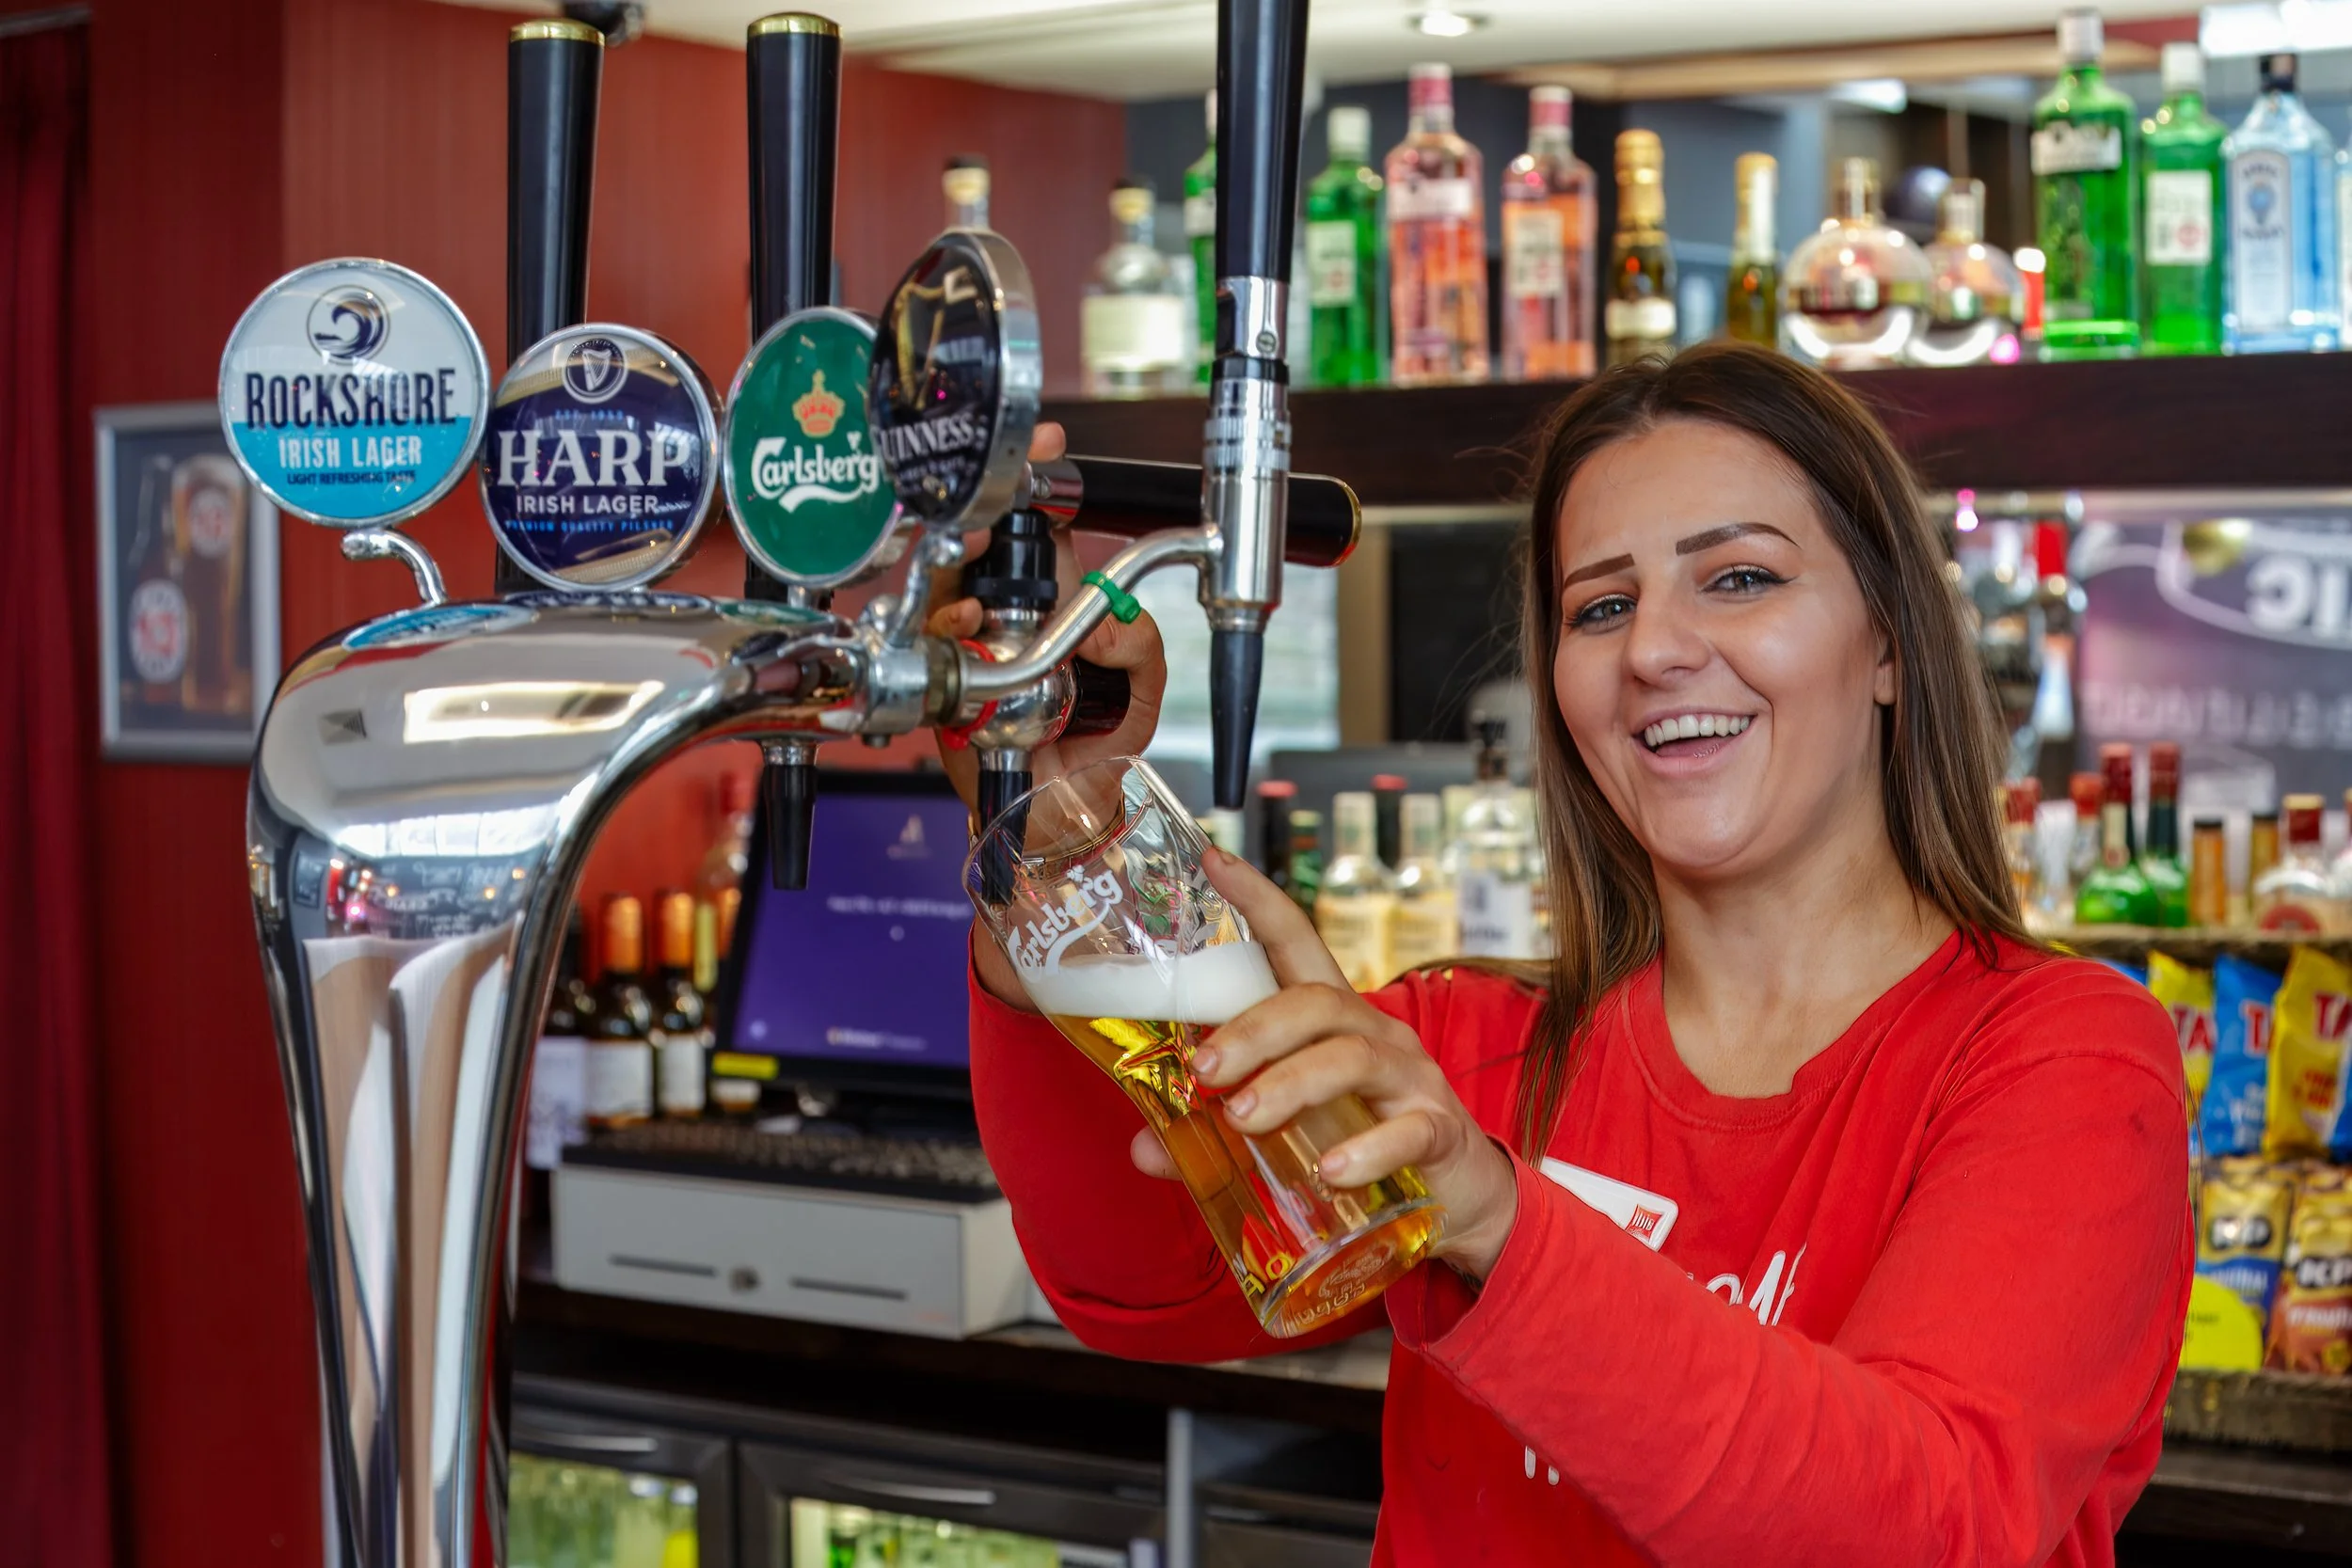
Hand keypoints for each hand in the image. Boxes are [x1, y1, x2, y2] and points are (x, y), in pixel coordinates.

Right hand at [926, 421, 1167, 807]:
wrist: (1060, 818)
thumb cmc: (1089, 747)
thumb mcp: (1140, 693)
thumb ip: (1139, 647)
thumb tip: (1109, 625)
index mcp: (1049, 608)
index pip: (1036, 532)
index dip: (1036, 484)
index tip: (1047, 446)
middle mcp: (1000, 619)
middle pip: (981, 544)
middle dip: (989, 508)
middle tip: (1004, 489)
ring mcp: (966, 647)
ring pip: (945, 581)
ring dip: (959, 556)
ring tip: (980, 540)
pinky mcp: (941, 683)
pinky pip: (935, 643)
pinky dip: (950, 625)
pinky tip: (968, 615)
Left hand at [1145, 846, 1522, 1280]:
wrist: (1458, 1193)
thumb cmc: (1361, 1137)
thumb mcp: (1287, 1130)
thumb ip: (1215, 1136)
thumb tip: (1141, 1150)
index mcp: (1332, 1019)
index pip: (1296, 942)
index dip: (1258, 898)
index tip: (1212, 859)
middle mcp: (1374, 1032)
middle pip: (1316, 1001)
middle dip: (1254, 1029)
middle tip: (1204, 1070)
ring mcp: (1411, 1078)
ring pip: (1352, 1057)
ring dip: (1292, 1084)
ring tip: (1243, 1121)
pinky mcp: (1438, 1131)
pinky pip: (1405, 1132)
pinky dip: (1365, 1150)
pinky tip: (1329, 1173)